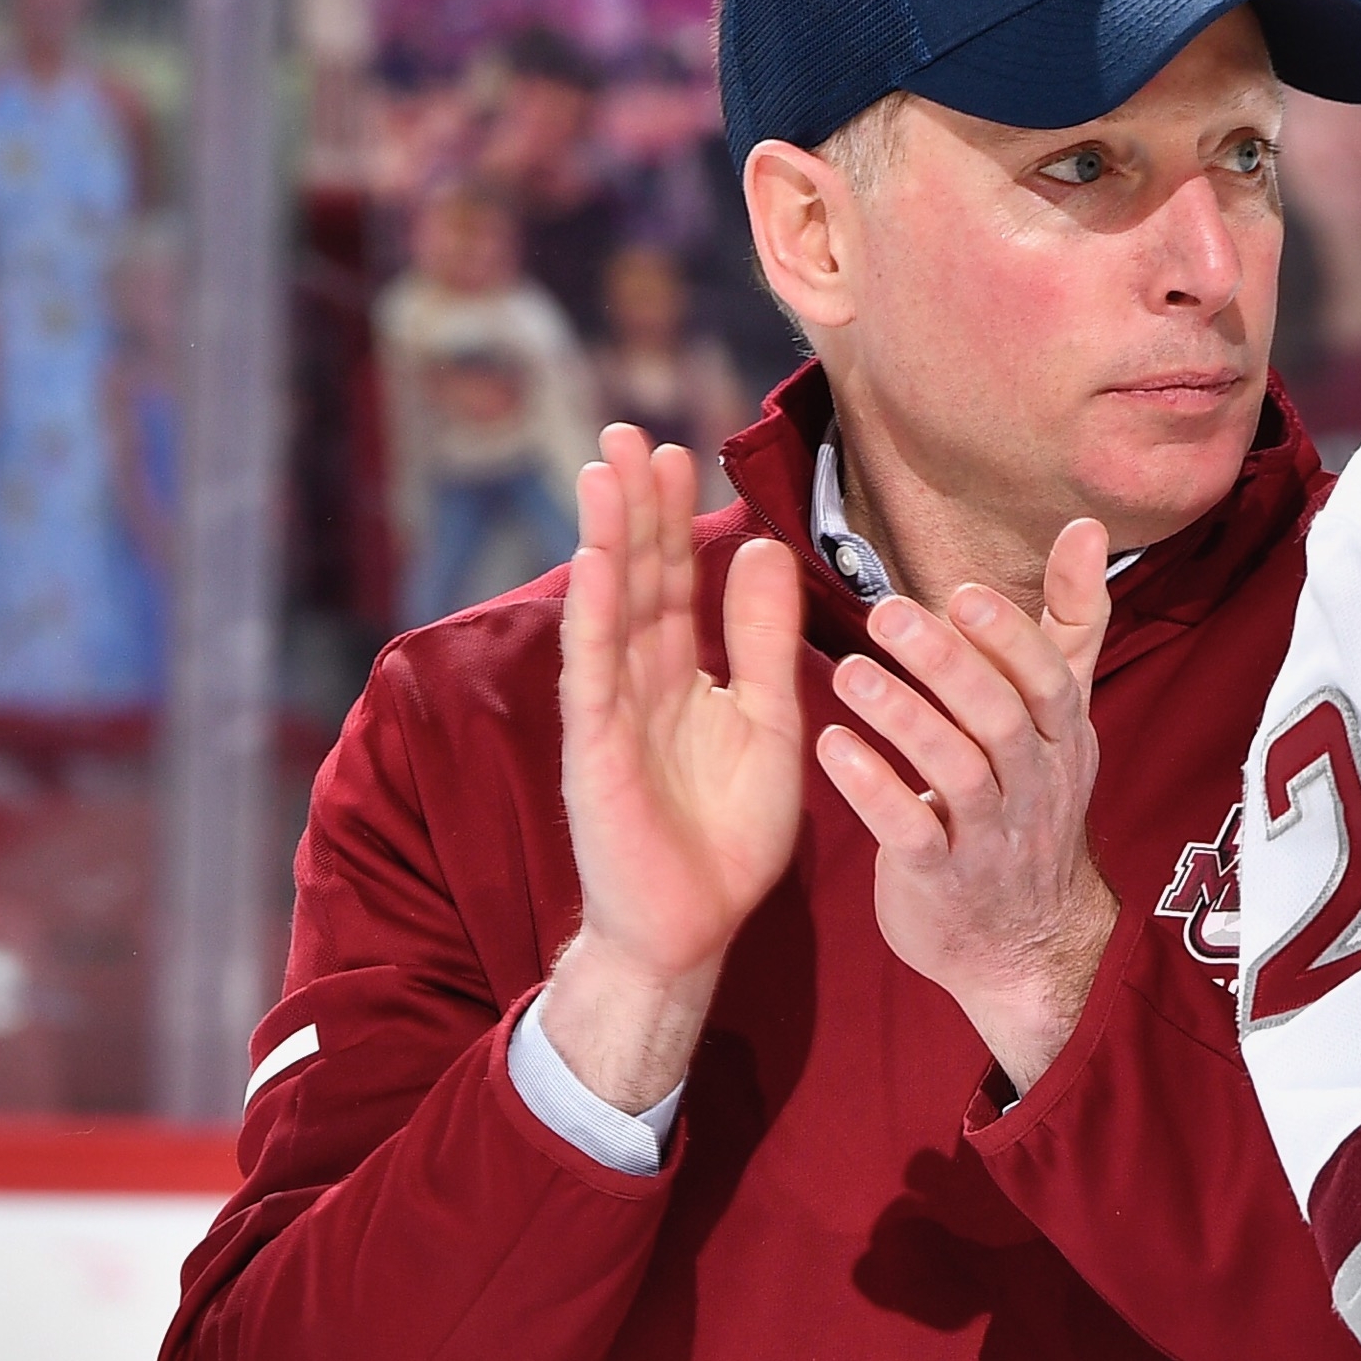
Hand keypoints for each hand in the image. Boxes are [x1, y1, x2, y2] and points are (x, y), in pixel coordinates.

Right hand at [544, 423, 803, 1113]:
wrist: (691, 929)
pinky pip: (595, 670)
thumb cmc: (726, 839)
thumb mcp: (766, 723)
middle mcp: (635, 685)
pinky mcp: (595, 751)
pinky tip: (600, 561)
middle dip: (632, 506)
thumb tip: (762, 550)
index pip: (671, 580)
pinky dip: (597, 614)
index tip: (677, 449)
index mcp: (677, 678)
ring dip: (607, 539)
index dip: (672, 518)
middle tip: (629, 432)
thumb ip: (760, 641)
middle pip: (634, 578)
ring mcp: (609, 714)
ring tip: (605, 469)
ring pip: (608, 610)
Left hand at [816, 518, 1118, 1091]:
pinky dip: (873, 791)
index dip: (1010, 639)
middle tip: (886, 614)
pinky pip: (911, 835)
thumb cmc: (1030, 806)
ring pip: (957, 773)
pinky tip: (832, 748)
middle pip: (1001, 721)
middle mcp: (1034, 786)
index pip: (1050, 683)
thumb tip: (1088, 526)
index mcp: (1061, 741)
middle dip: (948, 665)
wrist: (1027, 944)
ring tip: (848, 673)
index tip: (963, 592)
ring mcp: (990, 838)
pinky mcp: (941, 880)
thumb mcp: (1061, 719)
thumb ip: (1071, 623)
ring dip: (903, 720)